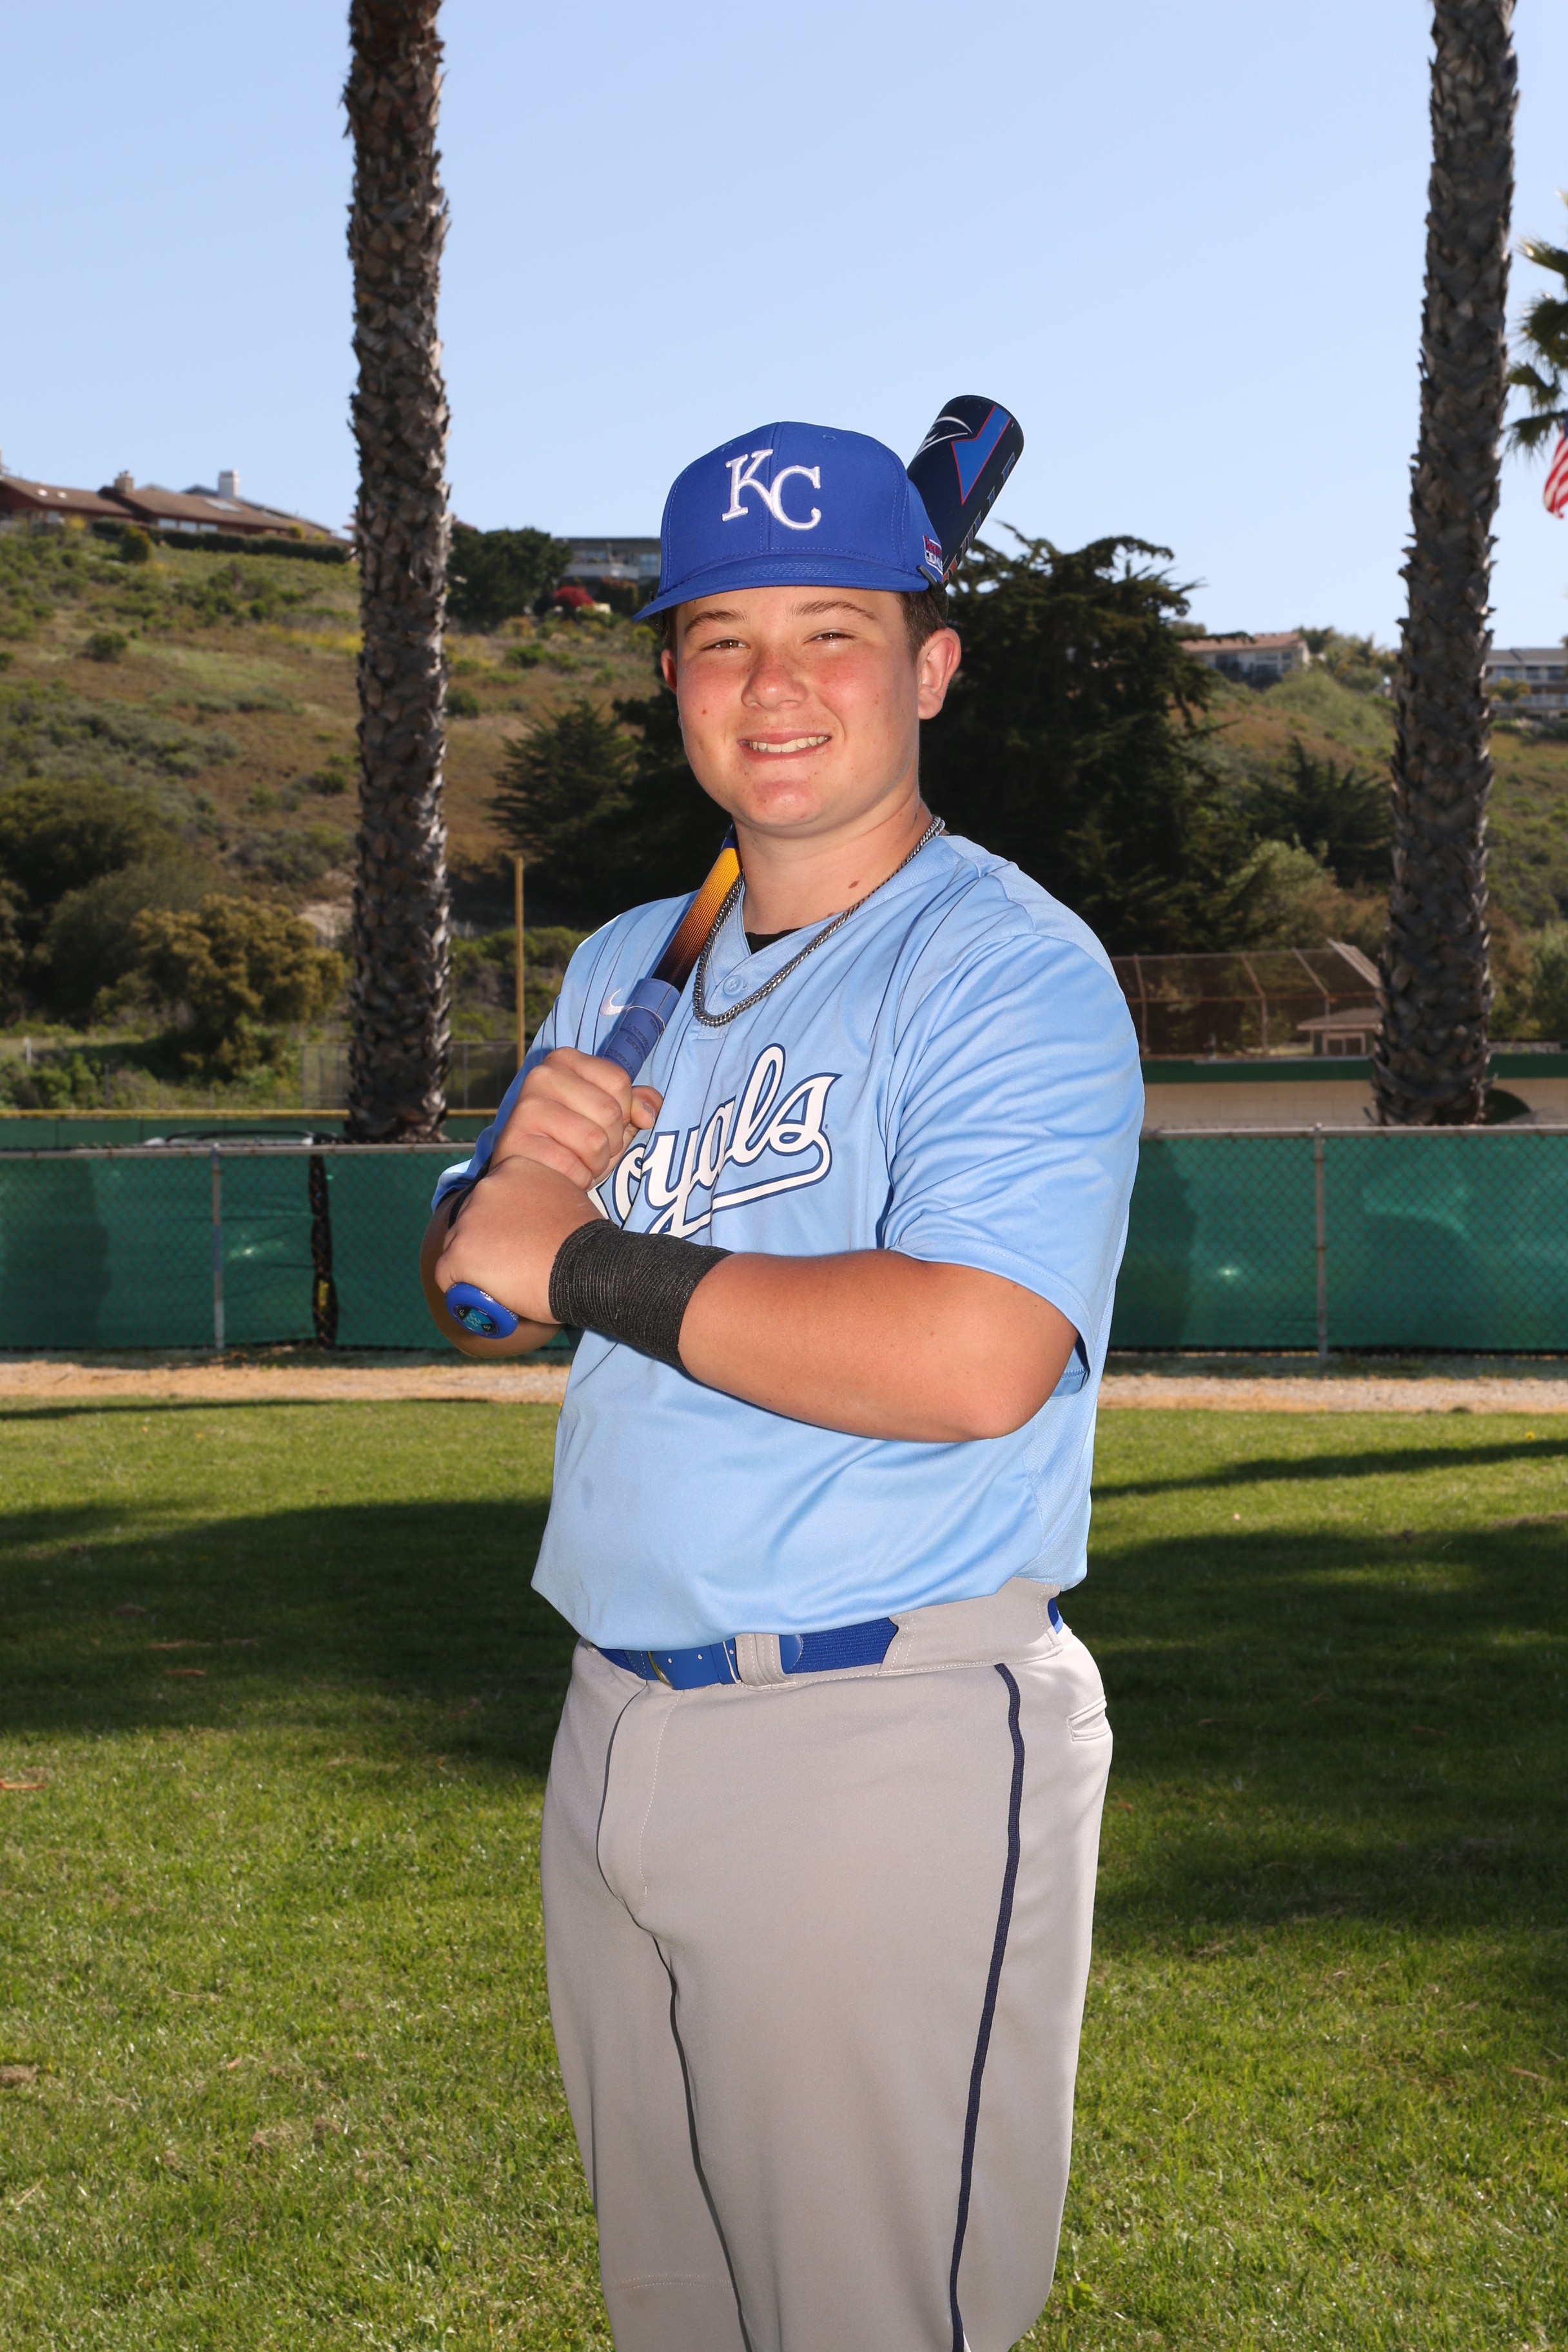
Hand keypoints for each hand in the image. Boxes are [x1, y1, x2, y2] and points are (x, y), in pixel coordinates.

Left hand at [435, 1156, 598, 1326]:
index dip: (502, 1223)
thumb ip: (539, 1199)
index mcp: (513, 1168)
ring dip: (476, 1264)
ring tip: (506, 1282)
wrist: (588, 1267)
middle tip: (510, 1264)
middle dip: (486, 1242)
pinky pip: (447, 1274)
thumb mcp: (565, 1199)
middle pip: (472, 1220)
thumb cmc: (586, 1241)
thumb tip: (530, 1219)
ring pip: (459, 1246)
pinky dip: (462, 1288)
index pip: (493, 1197)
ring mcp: (470, 1219)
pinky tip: (488, 1294)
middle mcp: (486, 1186)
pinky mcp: (459, 1252)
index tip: (516, 1240)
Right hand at [493, 1048, 660, 1187]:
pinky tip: (562, 1173)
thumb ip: (635, 1104)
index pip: (619, 1080)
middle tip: (591, 1149)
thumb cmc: (573, 1140)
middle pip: (609, 1111)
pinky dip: (576, 1178)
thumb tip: (648, 1114)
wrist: (529, 1174)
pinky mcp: (517, 1141)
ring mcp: (526, 1107)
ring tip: (579, 1161)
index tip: (606, 1123)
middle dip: (611, 1142)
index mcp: (566, 1059)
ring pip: (594, 1141)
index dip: (624, 1111)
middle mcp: (542, 1075)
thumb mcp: (610, 1117)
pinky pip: (571, 1166)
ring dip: (596, 1163)